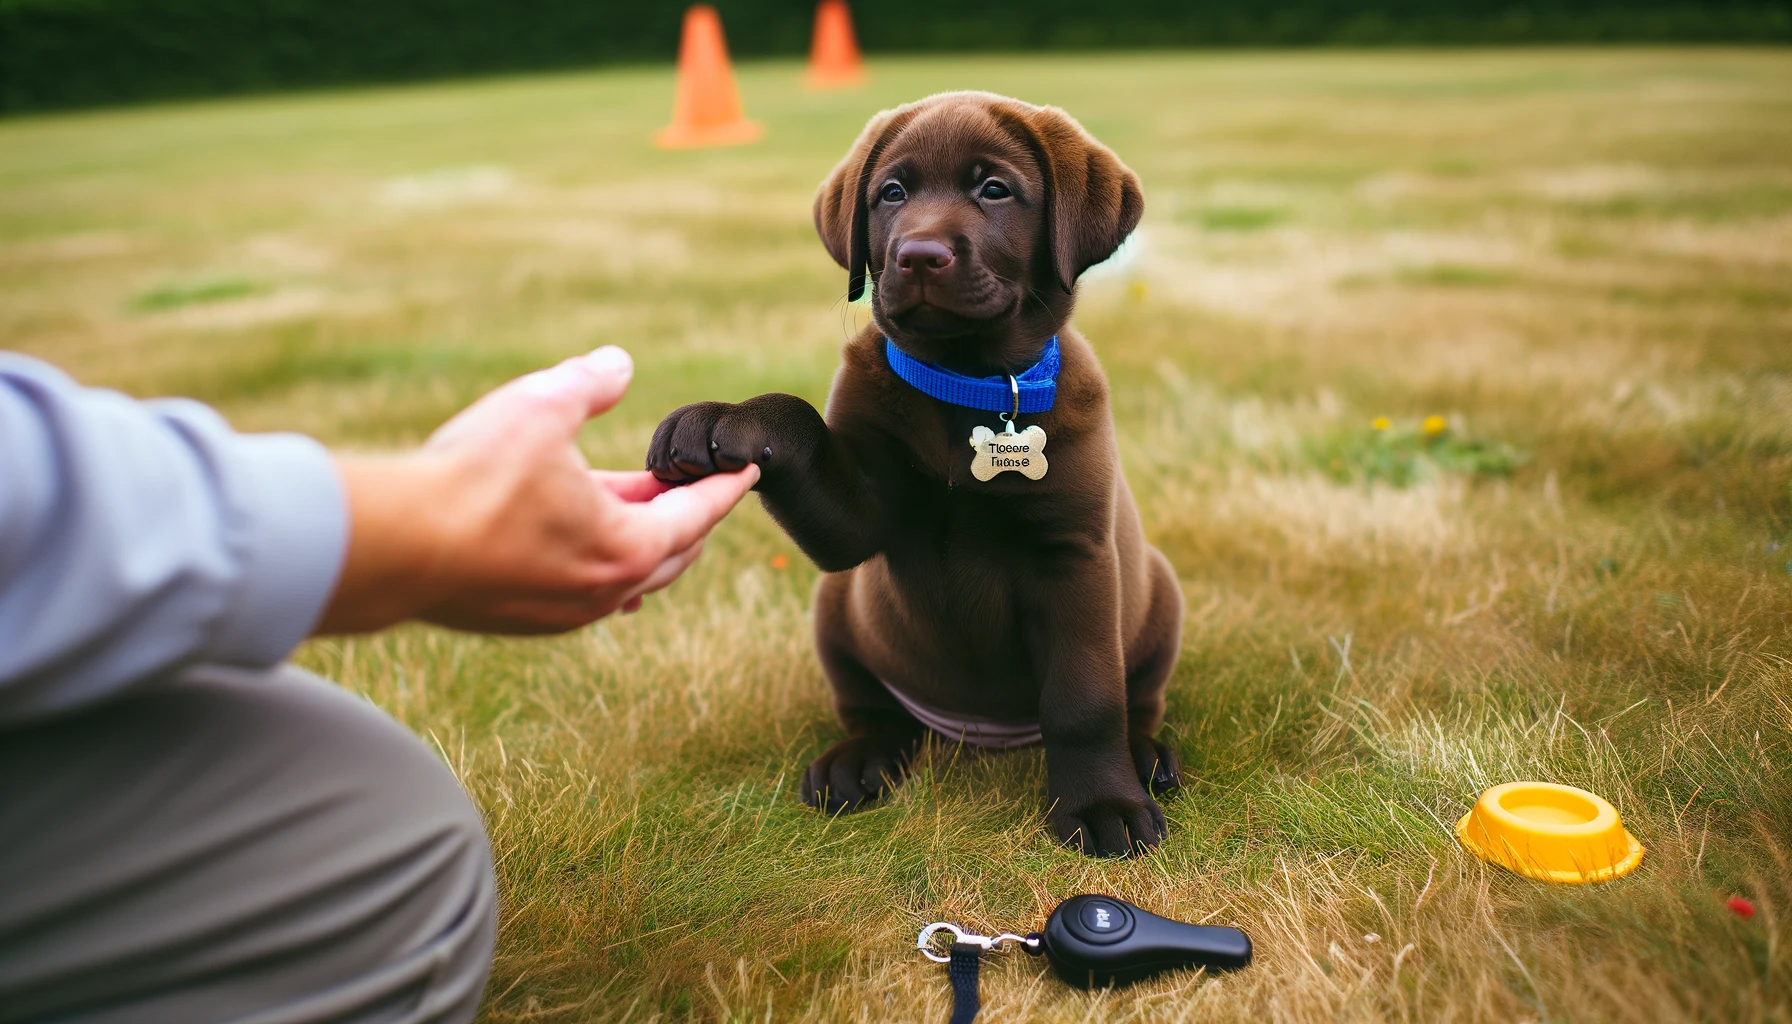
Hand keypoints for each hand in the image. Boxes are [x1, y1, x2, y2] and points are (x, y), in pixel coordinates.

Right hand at [317, 346, 758, 634]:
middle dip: (685, 514)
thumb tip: (618, 363)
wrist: (392, 546)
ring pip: (623, 574)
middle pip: (671, 553)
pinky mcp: (520, 619)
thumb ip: (589, 382)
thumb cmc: (472, 478)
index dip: (725, 487)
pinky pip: (580, 588)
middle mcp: (604, 591)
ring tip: (631, 499)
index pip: (698, 515)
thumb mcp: (541, 406)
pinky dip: (594, 557)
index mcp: (629, 548)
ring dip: (634, 536)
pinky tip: (577, 534)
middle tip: (687, 481)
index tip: (746, 472)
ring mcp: (562, 613)